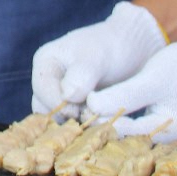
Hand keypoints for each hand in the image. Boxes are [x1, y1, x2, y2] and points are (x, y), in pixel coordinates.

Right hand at [30, 1, 165, 114]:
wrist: (134, 49)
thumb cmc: (114, 47)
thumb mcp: (97, 58)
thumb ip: (81, 76)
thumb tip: (67, 97)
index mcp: (46, 64)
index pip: (42, 91)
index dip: (58, 104)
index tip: (78, 110)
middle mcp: (49, 83)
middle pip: (47, 111)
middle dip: (66, 118)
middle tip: (90, 118)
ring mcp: (62, 98)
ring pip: (61, 122)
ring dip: (78, 126)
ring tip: (99, 121)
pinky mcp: (77, 110)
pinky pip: (76, 126)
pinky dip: (88, 128)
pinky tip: (104, 125)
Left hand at [85, 28, 176, 140]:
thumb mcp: (151, 79)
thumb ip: (122, 96)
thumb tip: (91, 107)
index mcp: (166, 132)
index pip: (121, 132)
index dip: (96, 119)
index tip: (75, 107)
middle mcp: (167, 140)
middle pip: (125, 137)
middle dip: (101, 124)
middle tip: (73, 110)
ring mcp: (168, 133)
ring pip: (130, 132)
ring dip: (109, 121)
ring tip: (83, 107)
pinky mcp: (164, 123)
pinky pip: (137, 125)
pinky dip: (121, 117)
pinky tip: (103, 105)